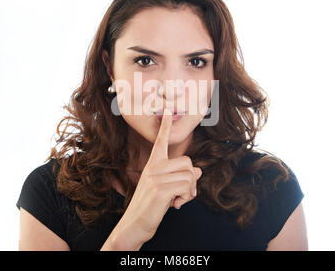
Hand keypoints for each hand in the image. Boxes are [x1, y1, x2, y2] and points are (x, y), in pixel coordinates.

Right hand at [114, 109, 202, 246]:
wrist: (134, 225)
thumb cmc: (150, 207)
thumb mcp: (166, 190)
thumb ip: (181, 178)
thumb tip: (200, 172)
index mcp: (153, 165)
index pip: (161, 141)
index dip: (165, 125)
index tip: (167, 110)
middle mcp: (153, 168)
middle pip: (188, 162)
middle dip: (192, 180)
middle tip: (184, 194)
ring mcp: (156, 177)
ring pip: (190, 175)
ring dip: (190, 191)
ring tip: (178, 200)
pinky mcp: (161, 189)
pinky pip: (187, 187)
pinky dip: (186, 198)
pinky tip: (176, 205)